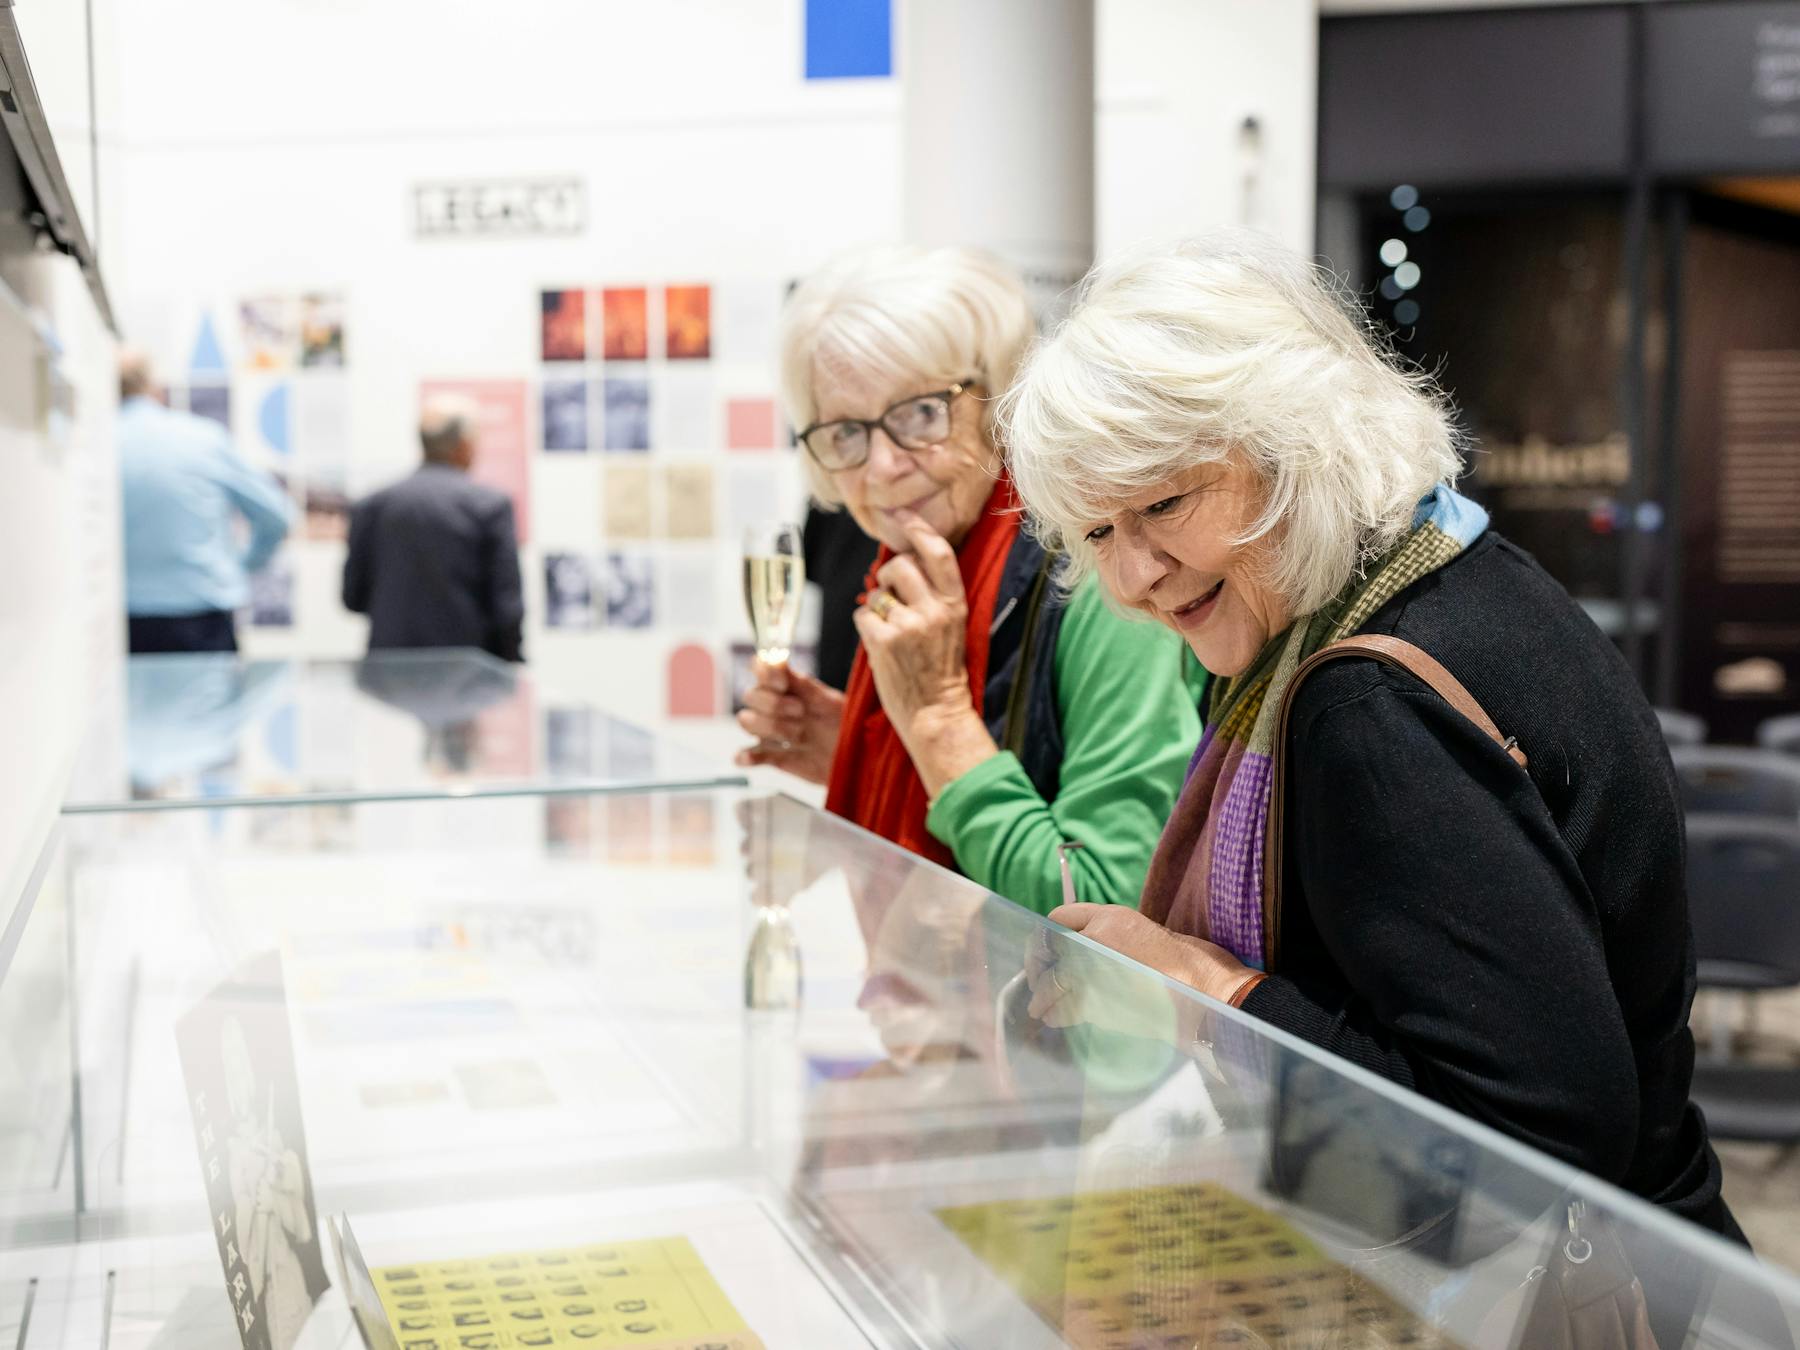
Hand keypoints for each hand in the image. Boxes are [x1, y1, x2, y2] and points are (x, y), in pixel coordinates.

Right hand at [735, 662, 843, 783]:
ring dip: (770, 727)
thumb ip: (803, 685)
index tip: (781, 684)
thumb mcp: (830, 701)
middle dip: (773, 704)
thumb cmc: (846, 722)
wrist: (858, 754)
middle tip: (801, 712)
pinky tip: (747, 757)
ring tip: (798, 735)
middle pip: (750, 696)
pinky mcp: (775, 756)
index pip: (760, 668)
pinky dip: (747, 755)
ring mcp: (773, 731)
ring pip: (747, 722)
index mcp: (789, 686)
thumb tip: (778, 661)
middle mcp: (776, 705)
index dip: (764, 673)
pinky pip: (753, 754)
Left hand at [852, 511, 996, 795]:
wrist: (936, 715)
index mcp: (954, 604)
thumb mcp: (950, 626)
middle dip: (886, 575)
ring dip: (875, 606)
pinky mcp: (884, 642)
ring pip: (876, 591)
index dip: (918, 529)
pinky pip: (862, 614)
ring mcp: (909, 626)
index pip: (938, 553)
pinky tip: (880, 644)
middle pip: (898, 565)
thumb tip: (900, 563)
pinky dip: (866, 626)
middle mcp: (934, 610)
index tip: (902, 516)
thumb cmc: (939, 671)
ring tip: (890, 630)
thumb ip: (932, 595)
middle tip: (890, 596)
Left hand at [1025, 905, 1256, 1032]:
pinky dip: (1055, 1016)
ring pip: (1050, 983)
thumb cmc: (1182, 965)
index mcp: (1109, 917)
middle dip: (1037, 968)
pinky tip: (1054, 1020)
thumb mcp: (1143, 933)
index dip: (1046, 937)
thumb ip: (1110, 936)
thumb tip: (1077, 954)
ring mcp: (1091, 970)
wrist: (1203, 994)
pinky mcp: (1094, 1002)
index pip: (1059, 918)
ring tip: (1039, 1009)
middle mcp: (1095, 938)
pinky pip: (1062, 1009)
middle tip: (1035, 984)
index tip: (1044, 952)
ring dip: (1042, 998)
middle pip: (1048, 950)